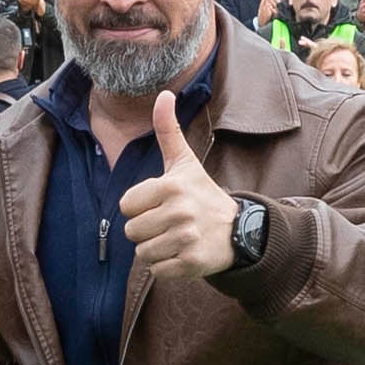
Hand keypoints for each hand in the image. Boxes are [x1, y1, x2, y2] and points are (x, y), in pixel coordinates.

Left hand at [118, 89, 237, 279]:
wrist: (238, 231)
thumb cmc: (202, 194)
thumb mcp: (185, 162)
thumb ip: (168, 130)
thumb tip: (163, 93)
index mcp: (171, 186)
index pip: (126, 206)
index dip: (141, 207)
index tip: (162, 204)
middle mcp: (179, 211)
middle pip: (132, 231)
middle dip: (147, 230)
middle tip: (170, 224)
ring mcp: (185, 239)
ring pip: (142, 253)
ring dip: (155, 250)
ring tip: (176, 239)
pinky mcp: (190, 263)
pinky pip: (156, 271)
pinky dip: (166, 267)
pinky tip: (182, 254)